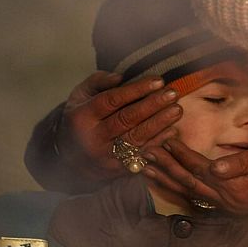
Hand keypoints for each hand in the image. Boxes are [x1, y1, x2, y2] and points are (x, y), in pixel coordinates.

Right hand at [56, 71, 182, 182]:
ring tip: (177, 109)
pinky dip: (158, 142)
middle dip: (152, 105)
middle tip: (173, 93)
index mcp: (81, 117)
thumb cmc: (81, 120)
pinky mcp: (117, 170)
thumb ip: (98, 82)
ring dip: (160, 123)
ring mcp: (105, 156)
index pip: (111, 100)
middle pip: (126, 119)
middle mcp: (92, 138)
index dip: (136, 90)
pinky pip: (141, 155)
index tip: (158, 80)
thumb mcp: (80, 97)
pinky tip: (173, 130)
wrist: (70, 159)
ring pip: (136, 138)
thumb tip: (120, 76)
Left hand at [143, 140, 247, 213]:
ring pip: (191, 193)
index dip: (181, 154)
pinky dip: (183, 189)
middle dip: (166, 167)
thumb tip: (216, 166)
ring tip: (149, 170)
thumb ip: (241, 162)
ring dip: (169, 181)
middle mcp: (229, 200)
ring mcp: (230, 206)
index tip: (165, 139)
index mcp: (236, 187)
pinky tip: (173, 183)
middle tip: (145, 153)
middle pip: (189, 182)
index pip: (200, 167)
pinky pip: (201, 199)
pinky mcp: (233, 207)